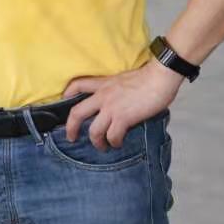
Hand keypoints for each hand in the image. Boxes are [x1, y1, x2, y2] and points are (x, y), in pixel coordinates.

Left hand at [62, 61, 184, 147]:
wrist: (159, 77)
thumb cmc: (148, 76)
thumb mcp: (123, 79)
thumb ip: (116, 90)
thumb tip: (120, 102)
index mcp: (103, 84)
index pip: (78, 84)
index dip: (67, 93)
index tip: (64, 100)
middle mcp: (102, 96)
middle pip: (77, 113)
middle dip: (71, 128)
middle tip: (71, 137)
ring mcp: (111, 108)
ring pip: (94, 130)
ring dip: (96, 142)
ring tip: (101, 147)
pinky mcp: (123, 117)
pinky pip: (112, 135)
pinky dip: (114, 142)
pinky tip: (118, 143)